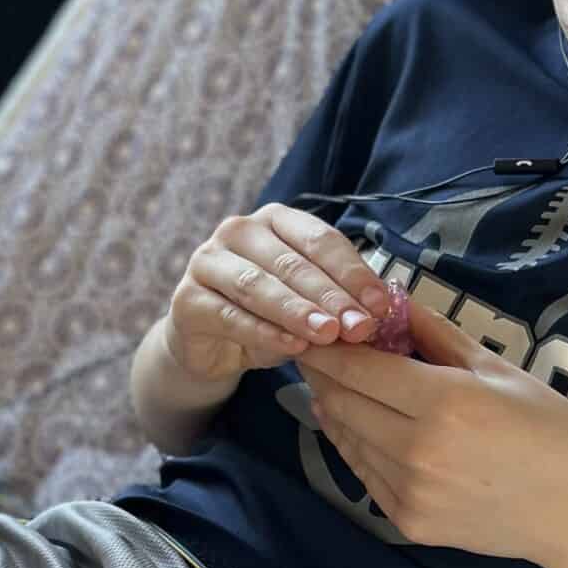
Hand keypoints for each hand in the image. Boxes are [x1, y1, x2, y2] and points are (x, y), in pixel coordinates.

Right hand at [164, 205, 391, 385]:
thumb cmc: (268, 315)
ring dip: (297, 311)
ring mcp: (207, 262)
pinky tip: (292, 348)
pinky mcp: (186, 299)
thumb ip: (337, 299)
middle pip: (291, 262)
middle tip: (360, 326)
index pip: (319, 239)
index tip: (380, 305)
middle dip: (330, 296)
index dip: (352, 272)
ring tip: (328, 334)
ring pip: (258, 285)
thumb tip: (381, 311)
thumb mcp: (307, 302)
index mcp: (275, 220)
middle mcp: (238, 231)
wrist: (211, 346)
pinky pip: (230, 316)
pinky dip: (263, 332)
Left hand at [299, 295, 567, 567]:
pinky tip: (360, 426)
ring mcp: (409, 491)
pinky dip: (354, 446)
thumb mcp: (498, 370)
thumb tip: (392, 304)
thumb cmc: (550, 431)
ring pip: (345, 440)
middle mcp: (417, 449)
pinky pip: (363, 474)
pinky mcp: (407, 521)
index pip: (359, 369)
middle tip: (315, 355)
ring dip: (334, 410)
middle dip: (322, 377)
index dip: (326, 350)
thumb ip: (437, 337)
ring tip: (332, 387)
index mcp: (443, 402)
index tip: (308, 333)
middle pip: (341, 403)